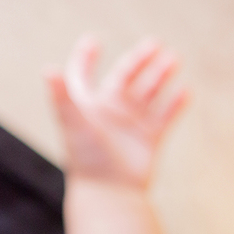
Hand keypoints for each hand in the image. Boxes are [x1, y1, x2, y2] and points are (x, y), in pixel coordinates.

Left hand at [45, 34, 188, 189]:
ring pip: (148, 93)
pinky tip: (185, 90)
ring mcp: (130, 126)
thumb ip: (62, 95)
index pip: (82, 76)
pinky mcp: (148, 140)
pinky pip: (165, 117)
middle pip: (124, 78)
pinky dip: (175, 103)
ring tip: (174, 58)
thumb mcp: (74, 122)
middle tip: (155, 44)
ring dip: (160, 76)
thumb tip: (48, 68)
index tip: (93, 41)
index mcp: (87, 106)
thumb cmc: (87, 158)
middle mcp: (108, 113)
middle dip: (139, 60)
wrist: (108, 193)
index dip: (85, 58)